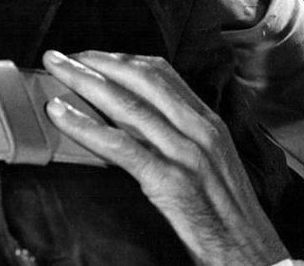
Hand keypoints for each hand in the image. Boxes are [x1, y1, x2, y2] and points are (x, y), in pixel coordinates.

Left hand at [41, 49, 289, 265]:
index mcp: (208, 122)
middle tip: (61, 57)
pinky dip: (86, 126)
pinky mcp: (170, 181)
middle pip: (140, 80)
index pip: (162, 73)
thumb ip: (182, 138)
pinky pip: (121, 146)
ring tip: (55, 73)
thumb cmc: (227, 214)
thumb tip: (139, 124)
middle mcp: (198, 130)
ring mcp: (185, 153)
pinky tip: (62, 116)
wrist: (249, 250)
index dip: (121, 60)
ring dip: (84, 83)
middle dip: (96, 62)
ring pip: (128, 106)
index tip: (91, 57)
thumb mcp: (212, 163)